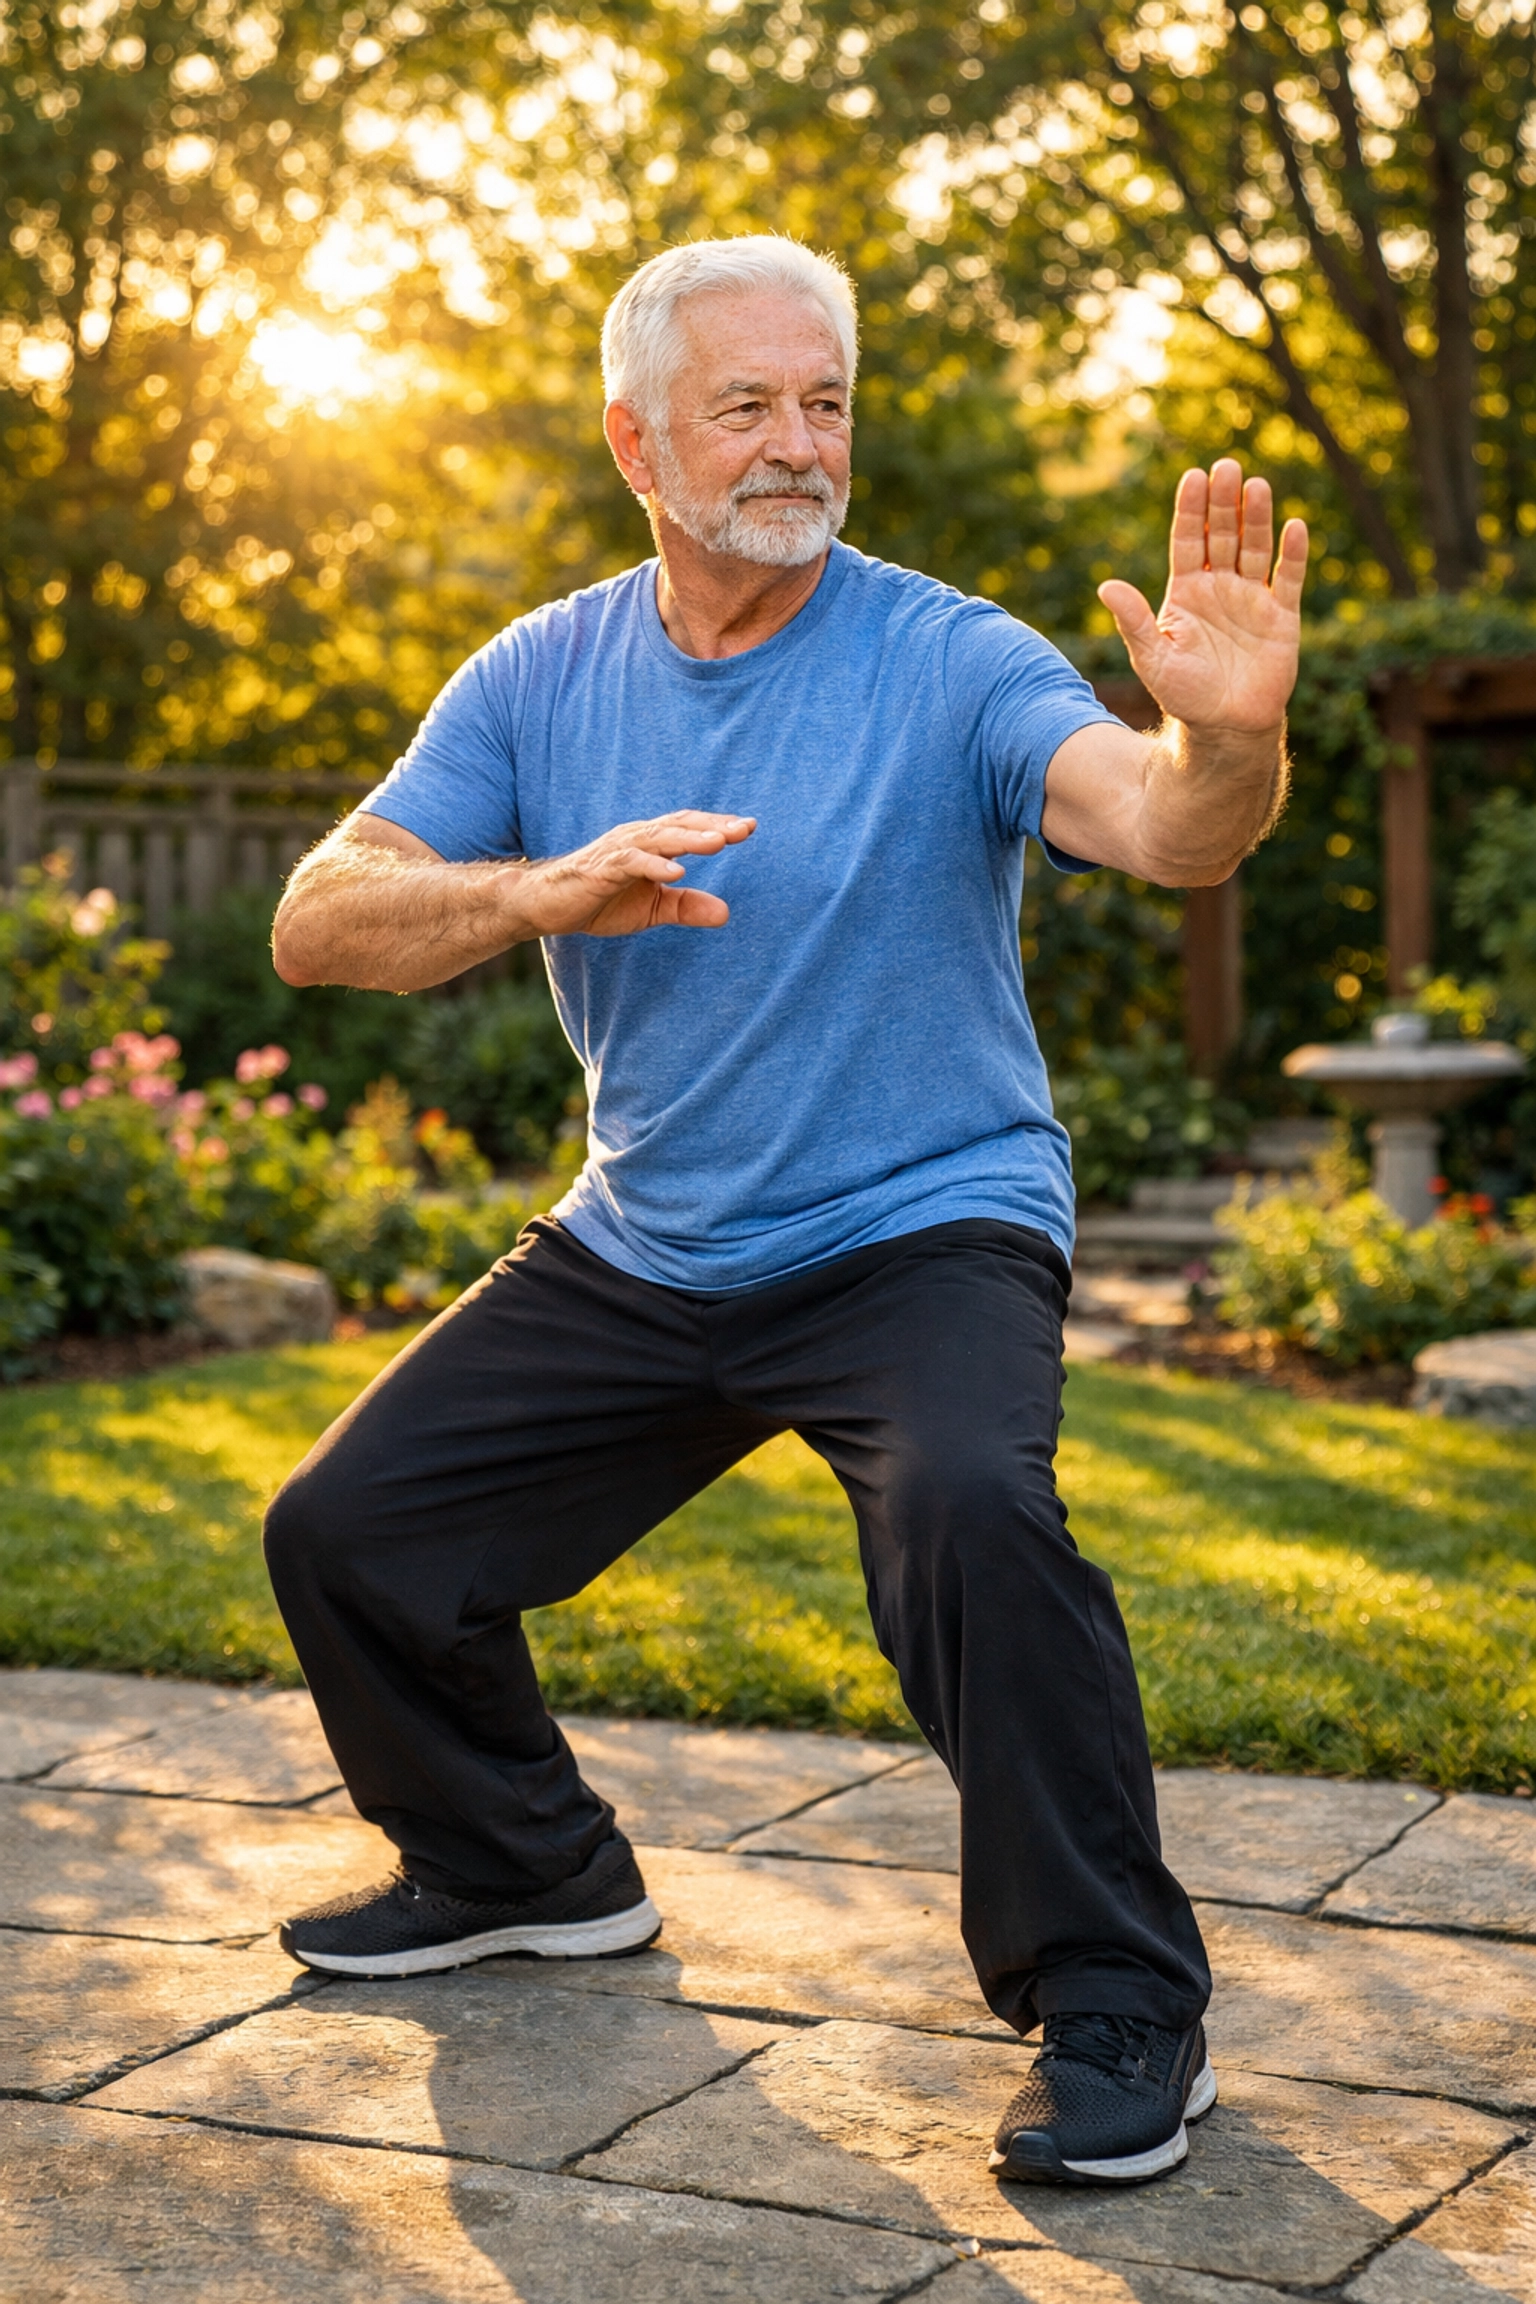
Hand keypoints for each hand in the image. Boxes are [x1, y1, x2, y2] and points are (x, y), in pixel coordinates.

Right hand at [517, 810, 755, 937]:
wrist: (546, 908)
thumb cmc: (598, 902)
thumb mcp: (652, 909)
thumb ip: (686, 908)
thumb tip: (726, 913)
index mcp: (649, 844)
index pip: (688, 828)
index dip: (717, 826)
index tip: (749, 828)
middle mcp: (635, 839)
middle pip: (678, 825)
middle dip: (711, 826)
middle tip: (743, 828)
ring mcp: (616, 852)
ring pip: (658, 839)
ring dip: (689, 840)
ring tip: (719, 843)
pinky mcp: (599, 870)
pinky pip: (630, 863)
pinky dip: (654, 866)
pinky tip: (677, 873)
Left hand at [1097, 461, 1307, 734]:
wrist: (1225, 727)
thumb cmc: (1184, 694)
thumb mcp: (1152, 658)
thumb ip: (1133, 621)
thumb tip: (1105, 586)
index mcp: (1186, 591)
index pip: (1188, 540)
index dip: (1191, 510)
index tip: (1193, 477)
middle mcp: (1220, 587)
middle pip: (1223, 534)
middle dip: (1224, 503)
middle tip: (1227, 467)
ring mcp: (1252, 598)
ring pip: (1256, 548)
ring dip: (1257, 518)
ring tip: (1256, 486)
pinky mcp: (1282, 616)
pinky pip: (1288, 578)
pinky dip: (1293, 554)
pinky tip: (1294, 527)